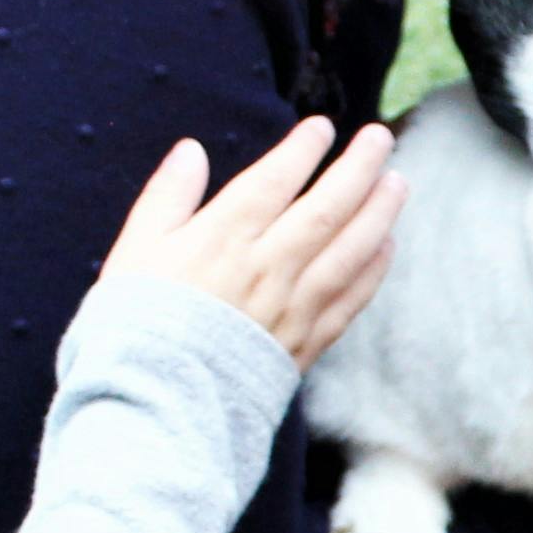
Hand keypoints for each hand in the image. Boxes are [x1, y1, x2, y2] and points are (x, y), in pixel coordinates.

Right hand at [102, 118, 399, 366]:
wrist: (155, 404)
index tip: (322, 127)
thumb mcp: (134, 251)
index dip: (302, 150)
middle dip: (358, 168)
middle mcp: (267, 266)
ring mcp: (292, 306)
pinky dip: (373, 270)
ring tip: (397, 183)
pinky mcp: (305, 344)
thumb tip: (191, 151)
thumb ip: (166, 197)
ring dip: (379, 213)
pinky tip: (387, 247)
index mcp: (222, 238)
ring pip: (349, 250)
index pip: (275, 180)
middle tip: (381, 138)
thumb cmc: (135, 325)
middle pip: (326, 208)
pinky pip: (350, 300)